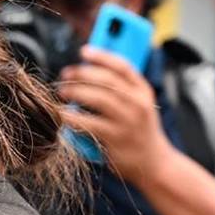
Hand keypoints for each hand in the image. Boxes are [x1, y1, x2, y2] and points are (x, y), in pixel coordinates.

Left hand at [59, 45, 176, 189]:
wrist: (154, 164)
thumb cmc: (139, 133)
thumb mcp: (139, 107)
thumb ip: (122, 90)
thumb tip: (90, 71)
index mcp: (143, 91)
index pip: (123, 66)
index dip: (102, 55)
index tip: (84, 51)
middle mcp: (138, 103)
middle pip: (107, 79)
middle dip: (83, 73)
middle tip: (65, 74)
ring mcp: (127, 121)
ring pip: (98, 98)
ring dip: (76, 91)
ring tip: (61, 91)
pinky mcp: (115, 139)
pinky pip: (88, 123)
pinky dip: (72, 117)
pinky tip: (62, 114)